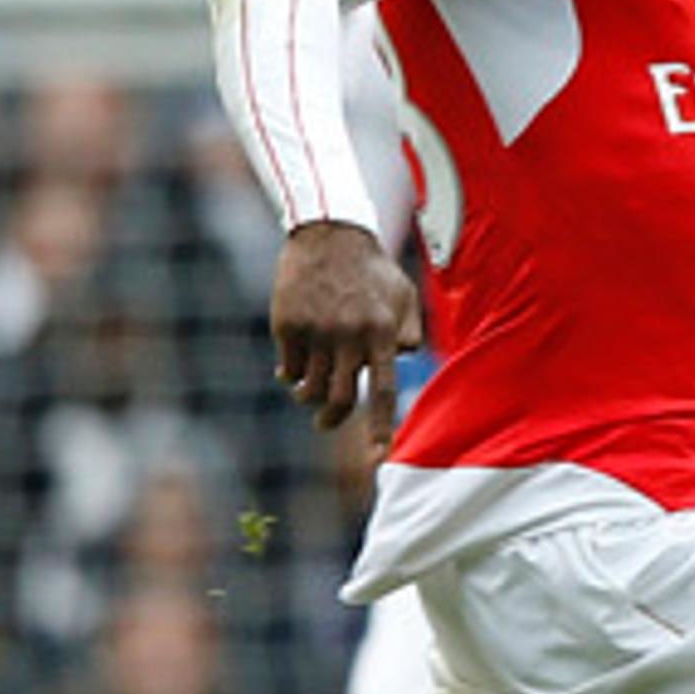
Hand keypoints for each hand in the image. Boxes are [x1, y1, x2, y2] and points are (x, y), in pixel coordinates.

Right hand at [270, 219, 421, 451]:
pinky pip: (287, 370)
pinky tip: (290, 373)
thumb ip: (407, 334)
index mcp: (381, 334)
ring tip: (309, 394)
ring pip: (309, 390)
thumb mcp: (403, 297)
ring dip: (308, 399)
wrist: (328, 234)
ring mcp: (315, 332)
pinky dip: (289, 378)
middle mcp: (348, 337)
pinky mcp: (287, 326)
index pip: (382, 393)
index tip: (377, 459)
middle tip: (326, 423)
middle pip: (339, 400)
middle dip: (331, 420)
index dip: (380, 429)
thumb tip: (397, 363)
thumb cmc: (372, 270)